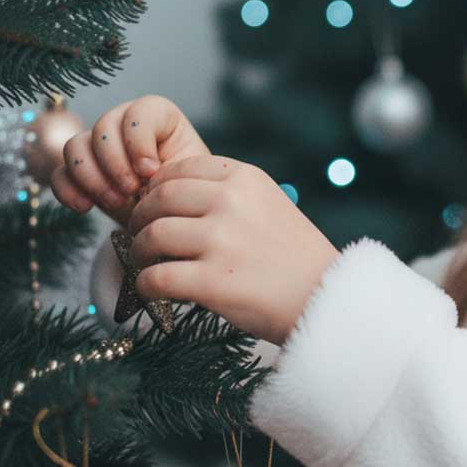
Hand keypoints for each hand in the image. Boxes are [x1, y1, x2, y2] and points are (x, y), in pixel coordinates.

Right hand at [50, 95, 210, 228]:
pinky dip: (68, 190)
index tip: (151, 171)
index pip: (139, 112)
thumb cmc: (186, 192)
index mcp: (159, 117)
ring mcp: (98, 146)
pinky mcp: (80, 172)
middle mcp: (124, 124)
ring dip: (92, 177)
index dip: (139, 141)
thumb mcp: (189, 177)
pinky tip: (85, 207)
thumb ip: (172, 168)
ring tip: (116, 202)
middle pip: (103, 127)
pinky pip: (59, 173)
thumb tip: (145, 173)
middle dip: (115, 163)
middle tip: (131, 190)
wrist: (172, 218)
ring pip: (75, 146)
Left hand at [125, 154, 340, 345]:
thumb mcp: (270, 204)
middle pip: (159, 199)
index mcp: (246, 178)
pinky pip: (155, 278)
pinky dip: (145, 285)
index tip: (155, 205)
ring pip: (152, 236)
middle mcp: (231, 202)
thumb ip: (229, 194)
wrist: (326, 297)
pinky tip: (153, 290)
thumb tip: (168, 196)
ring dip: (140, 252)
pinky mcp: (212, 281)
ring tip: (148, 262)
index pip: (181, 169)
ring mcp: (221, 241)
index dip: (158, 188)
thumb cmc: (296, 256)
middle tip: (140, 235)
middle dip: (141, 217)